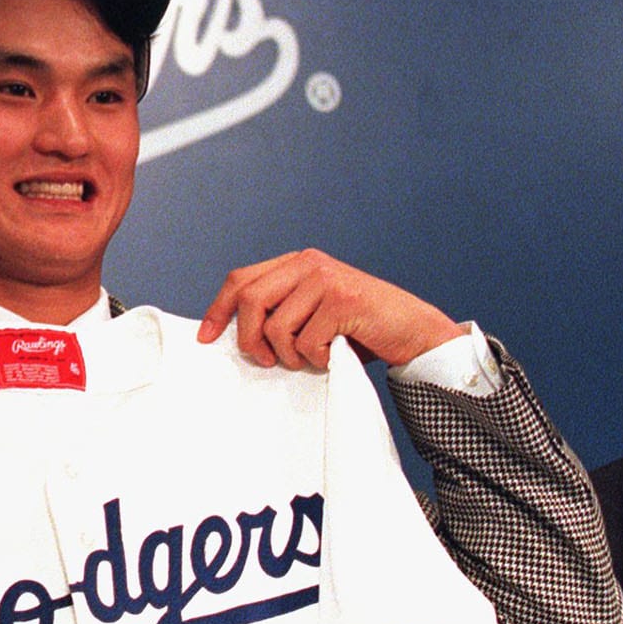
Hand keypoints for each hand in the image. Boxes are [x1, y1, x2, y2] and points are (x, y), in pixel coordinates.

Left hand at [196, 248, 463, 369]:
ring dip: (288, 355)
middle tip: (264, 361)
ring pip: (276, 327)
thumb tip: (232, 333)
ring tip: (311, 358)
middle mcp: (309, 264)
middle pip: (250, 300)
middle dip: (249, 339)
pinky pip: (306, 342)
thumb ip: (280, 309)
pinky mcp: (344, 301)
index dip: (218, 310)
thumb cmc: (361, 330)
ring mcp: (327, 279)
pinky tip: (334, 356)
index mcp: (297, 263)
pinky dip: (316, 360)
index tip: (205, 338)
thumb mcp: (313, 312)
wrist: (417, 333)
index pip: (241, 279)